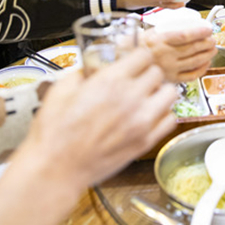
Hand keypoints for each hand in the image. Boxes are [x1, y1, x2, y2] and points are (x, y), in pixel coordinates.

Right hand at [0, 48, 176, 224]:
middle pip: (158, 73)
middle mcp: (131, 98)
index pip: (143, 55)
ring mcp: (142, 121)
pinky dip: (162, 116)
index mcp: (111, 81)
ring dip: (158, 92)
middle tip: (137, 80)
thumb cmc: (54, 133)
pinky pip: (170, 120)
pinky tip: (149, 117)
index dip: (138, 56)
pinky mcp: (145, 142)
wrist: (56, 169)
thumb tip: (91, 69)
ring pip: (170, 94)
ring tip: (145, 97)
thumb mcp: (60, 90)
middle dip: (147, 73)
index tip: (133, 61)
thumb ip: (81, 74)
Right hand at [143, 26, 216, 81]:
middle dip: (207, 43)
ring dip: (207, 55)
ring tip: (213, 49)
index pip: (184, 36)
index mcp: (160, 41)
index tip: (208, 30)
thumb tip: (186, 23)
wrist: (126, 64)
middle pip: (192, 48)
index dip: (199, 32)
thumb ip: (166, 29)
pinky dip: (201, 69)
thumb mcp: (149, 32)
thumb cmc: (138, 47)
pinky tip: (206, 63)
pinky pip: (191, 75)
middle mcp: (165, 55)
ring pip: (194, 61)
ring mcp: (169, 68)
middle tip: (213, 39)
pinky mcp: (171, 79)